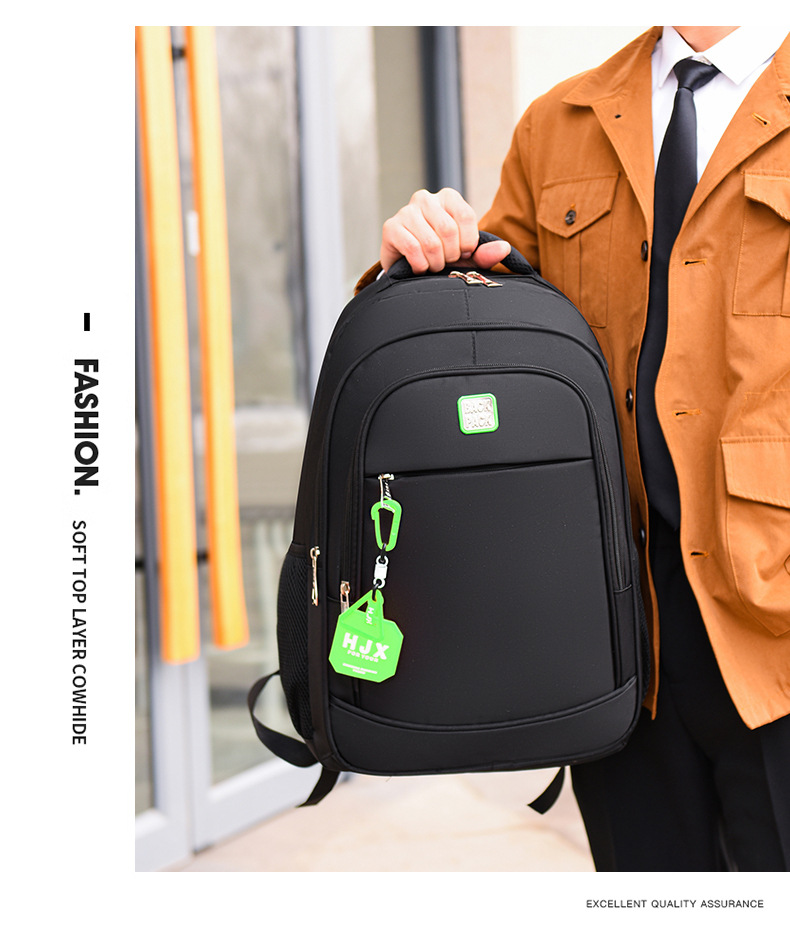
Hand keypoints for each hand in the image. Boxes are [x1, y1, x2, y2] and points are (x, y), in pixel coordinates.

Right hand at [380, 188, 510, 272]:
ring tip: (432, 265)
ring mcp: (406, 211)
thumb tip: (505, 249)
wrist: (409, 267)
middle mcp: (425, 198)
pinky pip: (413, 250)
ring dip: (435, 263)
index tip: (463, 253)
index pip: (466, 217)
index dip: (468, 243)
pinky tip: (419, 267)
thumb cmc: (440, 256)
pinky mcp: (391, 227)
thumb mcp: (466, 255)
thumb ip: (485, 252)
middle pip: (448, 231)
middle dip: (450, 256)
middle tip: (445, 262)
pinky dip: (420, 265)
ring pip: (431, 243)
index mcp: (448, 197)